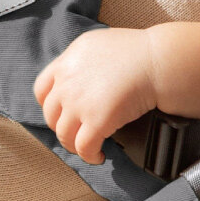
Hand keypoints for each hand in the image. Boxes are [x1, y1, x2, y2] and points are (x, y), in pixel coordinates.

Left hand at [34, 28, 157, 163]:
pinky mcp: (96, 121)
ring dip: (74, 145)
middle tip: (77, 133)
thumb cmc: (138, 51)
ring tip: (88, 148)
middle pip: (51, 115)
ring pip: (64, 135)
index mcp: (68, 61)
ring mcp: (80, 103)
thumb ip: (82, 61)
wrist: (157, 61)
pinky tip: (99, 156)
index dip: (49, 105)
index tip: (60, 113)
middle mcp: (67, 83)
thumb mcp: (98, 44)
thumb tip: (82, 77)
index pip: (41, 89)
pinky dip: (89, 156)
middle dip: (63, 127)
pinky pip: (84, 147)